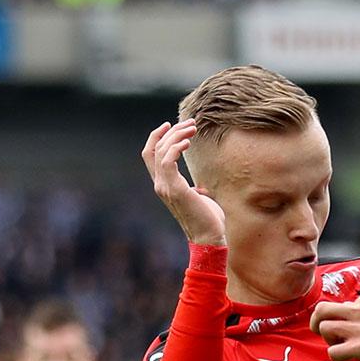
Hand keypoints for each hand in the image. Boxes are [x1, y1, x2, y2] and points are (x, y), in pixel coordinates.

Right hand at [141, 120, 224, 246]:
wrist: (209, 237)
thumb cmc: (208, 219)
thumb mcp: (198, 198)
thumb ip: (194, 189)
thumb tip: (200, 186)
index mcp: (163, 185)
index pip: (150, 155)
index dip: (156, 137)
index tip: (170, 124)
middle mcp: (160, 184)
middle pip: (156, 148)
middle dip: (173, 132)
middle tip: (191, 123)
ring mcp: (165, 187)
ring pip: (162, 152)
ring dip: (177, 136)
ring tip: (193, 128)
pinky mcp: (174, 189)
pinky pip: (168, 161)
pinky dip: (176, 148)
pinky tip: (188, 142)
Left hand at [312, 296, 359, 360]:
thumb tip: (347, 316)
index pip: (340, 304)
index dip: (338, 319)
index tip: (348, 331)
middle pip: (322, 309)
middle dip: (317, 322)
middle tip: (323, 334)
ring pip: (325, 328)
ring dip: (329, 341)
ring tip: (344, 348)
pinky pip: (333, 351)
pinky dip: (337, 358)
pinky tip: (350, 360)